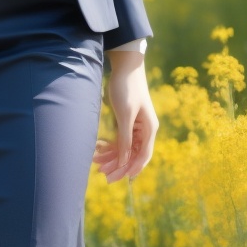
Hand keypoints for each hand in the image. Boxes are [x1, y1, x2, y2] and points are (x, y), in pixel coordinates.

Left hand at [93, 47, 158, 182]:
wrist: (125, 67)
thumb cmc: (127, 88)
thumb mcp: (125, 115)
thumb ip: (126, 138)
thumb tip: (124, 160)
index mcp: (149, 129)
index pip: (143, 156)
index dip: (132, 169)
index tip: (120, 179)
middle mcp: (145, 130)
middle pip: (133, 154)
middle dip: (118, 165)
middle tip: (104, 176)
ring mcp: (136, 126)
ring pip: (125, 148)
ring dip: (112, 157)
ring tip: (97, 165)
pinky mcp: (127, 122)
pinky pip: (120, 139)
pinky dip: (110, 146)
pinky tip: (98, 150)